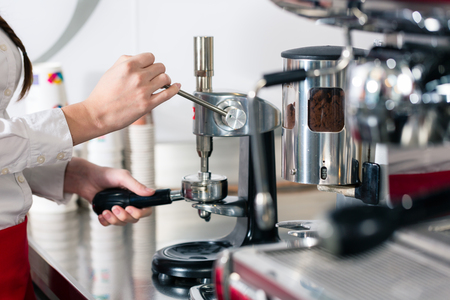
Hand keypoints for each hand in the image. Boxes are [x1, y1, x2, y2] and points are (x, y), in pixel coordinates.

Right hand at [62, 53, 179, 144]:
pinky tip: (176, 86)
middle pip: (160, 67)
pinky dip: (175, 89)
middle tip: (154, 76)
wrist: (99, 114)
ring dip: (164, 80)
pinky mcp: (148, 104)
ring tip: (160, 83)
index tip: (149, 66)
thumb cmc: (103, 95)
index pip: (150, 57)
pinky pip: (168, 93)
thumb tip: (141, 60)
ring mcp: (144, 91)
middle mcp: (138, 77)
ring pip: (165, 78)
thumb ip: (127, 61)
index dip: (150, 62)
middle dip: (158, 71)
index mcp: (129, 66)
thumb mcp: (112, 70)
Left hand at [64, 157, 152, 225]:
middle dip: (124, 216)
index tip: (130, 208)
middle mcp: (129, 203)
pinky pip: (110, 224)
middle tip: (115, 208)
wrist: (87, 178)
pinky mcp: (108, 214)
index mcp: (135, 195)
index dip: (141, 213)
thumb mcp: (122, 177)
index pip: (146, 209)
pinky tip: (101, 214)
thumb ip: (136, 186)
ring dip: (114, 219)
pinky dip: (106, 221)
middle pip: (134, 219)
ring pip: (122, 223)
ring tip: (105, 211)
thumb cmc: (106, 175)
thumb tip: (152, 192)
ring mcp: (118, 210)